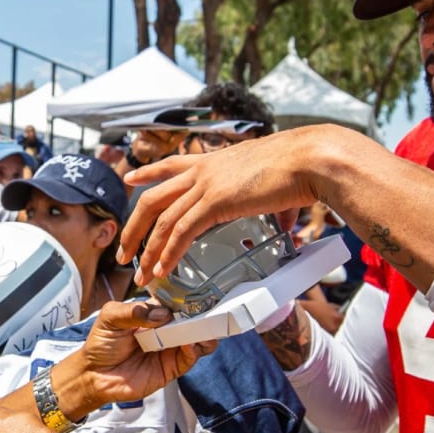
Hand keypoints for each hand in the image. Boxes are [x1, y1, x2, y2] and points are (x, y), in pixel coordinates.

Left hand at [62, 301, 216, 413]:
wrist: (94, 375)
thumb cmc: (101, 343)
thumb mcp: (111, 317)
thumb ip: (133, 311)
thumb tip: (162, 314)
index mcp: (153, 313)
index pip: (176, 302)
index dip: (187, 298)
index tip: (200, 293)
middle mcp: (165, 330)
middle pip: (192, 320)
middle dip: (202, 315)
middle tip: (208, 312)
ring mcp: (170, 349)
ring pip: (197, 339)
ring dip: (204, 333)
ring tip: (204, 330)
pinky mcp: (171, 368)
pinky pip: (189, 359)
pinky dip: (194, 351)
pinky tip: (189, 345)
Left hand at [117, 127, 328, 285]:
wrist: (309, 159)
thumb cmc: (301, 168)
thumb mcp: (277, 185)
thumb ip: (274, 207)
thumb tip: (286, 224)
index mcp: (214, 161)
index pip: (171, 165)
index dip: (148, 173)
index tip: (131, 179)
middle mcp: (203, 170)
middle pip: (153, 198)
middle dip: (134, 227)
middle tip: (124, 250)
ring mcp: (206, 185)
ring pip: (161, 220)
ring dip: (147, 250)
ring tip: (140, 273)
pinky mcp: (214, 202)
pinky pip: (181, 232)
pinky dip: (168, 253)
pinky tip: (161, 270)